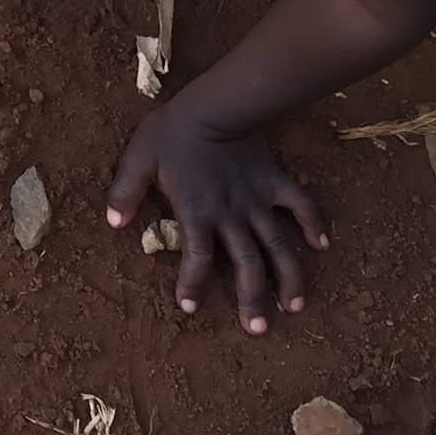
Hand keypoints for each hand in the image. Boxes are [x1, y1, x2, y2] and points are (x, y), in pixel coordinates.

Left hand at [105, 101, 329, 334]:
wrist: (214, 104)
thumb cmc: (171, 132)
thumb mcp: (137, 159)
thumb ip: (124, 192)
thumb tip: (112, 223)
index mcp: (197, 212)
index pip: (197, 258)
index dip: (192, 284)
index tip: (190, 308)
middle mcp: (231, 215)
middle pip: (247, 265)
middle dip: (252, 300)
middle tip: (257, 330)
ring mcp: (256, 200)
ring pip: (278, 246)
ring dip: (287, 277)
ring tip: (293, 307)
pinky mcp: (274, 183)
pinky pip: (300, 205)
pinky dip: (313, 224)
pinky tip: (322, 246)